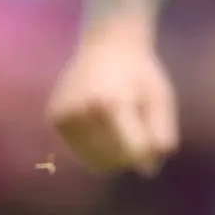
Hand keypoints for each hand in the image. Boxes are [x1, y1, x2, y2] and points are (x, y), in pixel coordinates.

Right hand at [48, 26, 178, 173]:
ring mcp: (63, 115)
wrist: (107, 43)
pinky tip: (103, 125)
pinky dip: (95, 148)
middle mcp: (81, 110)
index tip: (155, 146)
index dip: (147, 155)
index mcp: (110, 103)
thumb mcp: (161, 99)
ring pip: (93, 161)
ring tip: (122, 128)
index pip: (132, 152)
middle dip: (130, 157)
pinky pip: (79, 151)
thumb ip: (160, 134)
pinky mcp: (54, 118)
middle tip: (139, 136)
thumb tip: (148, 171)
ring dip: (112, 156)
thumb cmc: (140, 72)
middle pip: (111, 160)